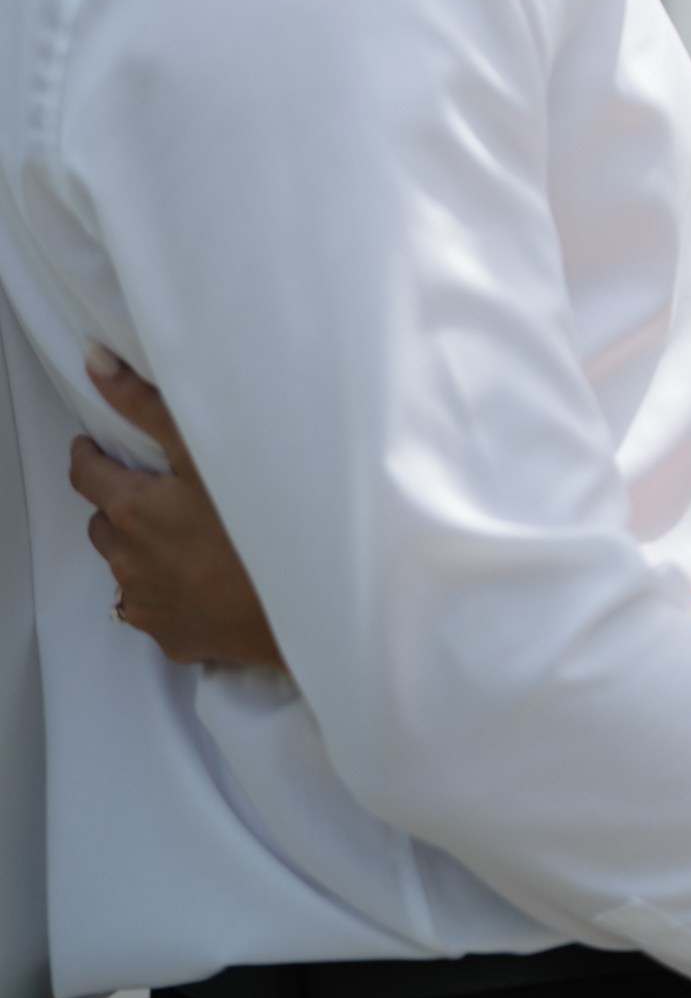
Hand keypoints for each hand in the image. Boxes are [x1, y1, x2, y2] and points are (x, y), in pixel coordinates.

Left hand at [69, 349, 284, 669]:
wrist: (300, 600)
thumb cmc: (255, 518)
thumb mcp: (201, 449)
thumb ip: (143, 404)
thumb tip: (93, 360)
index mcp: (131, 511)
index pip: (85, 476)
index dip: (88, 456)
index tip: (95, 447)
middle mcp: (127, 562)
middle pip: (104, 523)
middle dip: (119, 502)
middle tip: (158, 489)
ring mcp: (148, 605)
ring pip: (127, 567)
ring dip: (142, 548)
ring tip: (186, 534)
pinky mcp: (172, 638)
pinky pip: (155, 607)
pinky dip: (168, 588)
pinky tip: (204, 577)